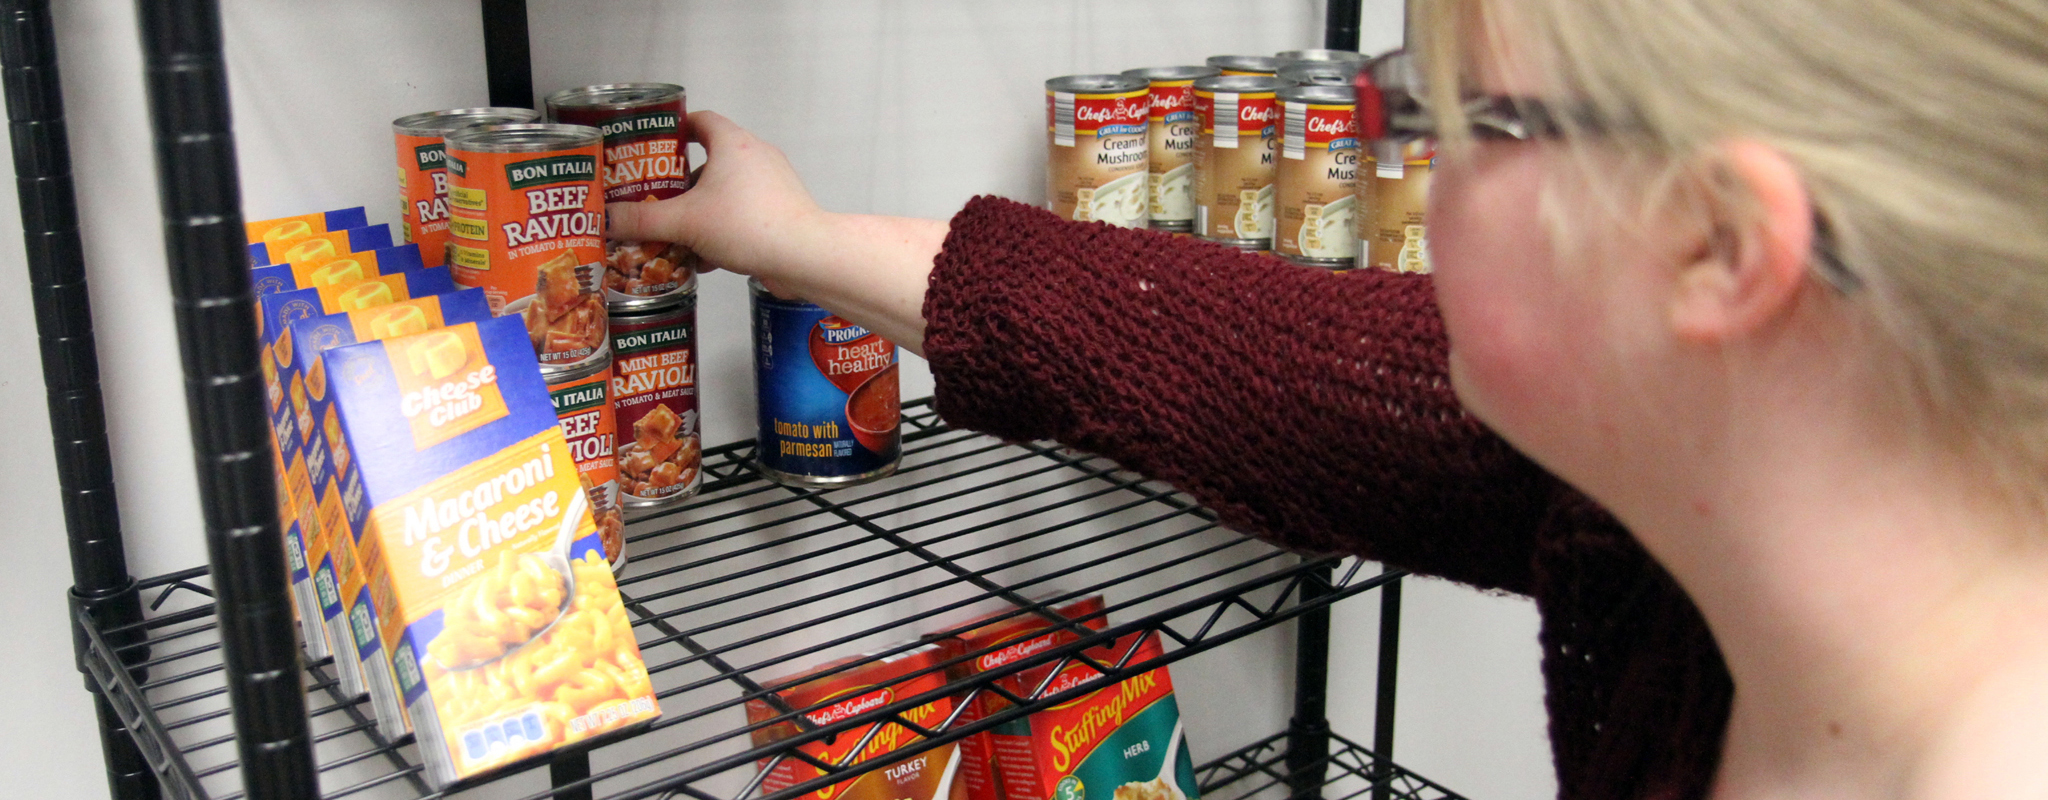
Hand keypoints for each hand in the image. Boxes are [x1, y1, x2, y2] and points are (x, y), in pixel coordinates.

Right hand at [606, 111, 827, 286]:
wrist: (802, 256)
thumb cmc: (749, 225)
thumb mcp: (684, 221)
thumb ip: (642, 220)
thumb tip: (608, 219)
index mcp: (732, 143)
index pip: (700, 120)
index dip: (674, 129)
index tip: (652, 144)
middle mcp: (755, 157)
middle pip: (709, 160)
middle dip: (680, 182)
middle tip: (653, 196)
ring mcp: (771, 185)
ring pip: (725, 193)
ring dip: (700, 211)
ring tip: (672, 231)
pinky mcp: (780, 212)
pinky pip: (742, 216)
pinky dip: (721, 232)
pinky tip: (701, 259)